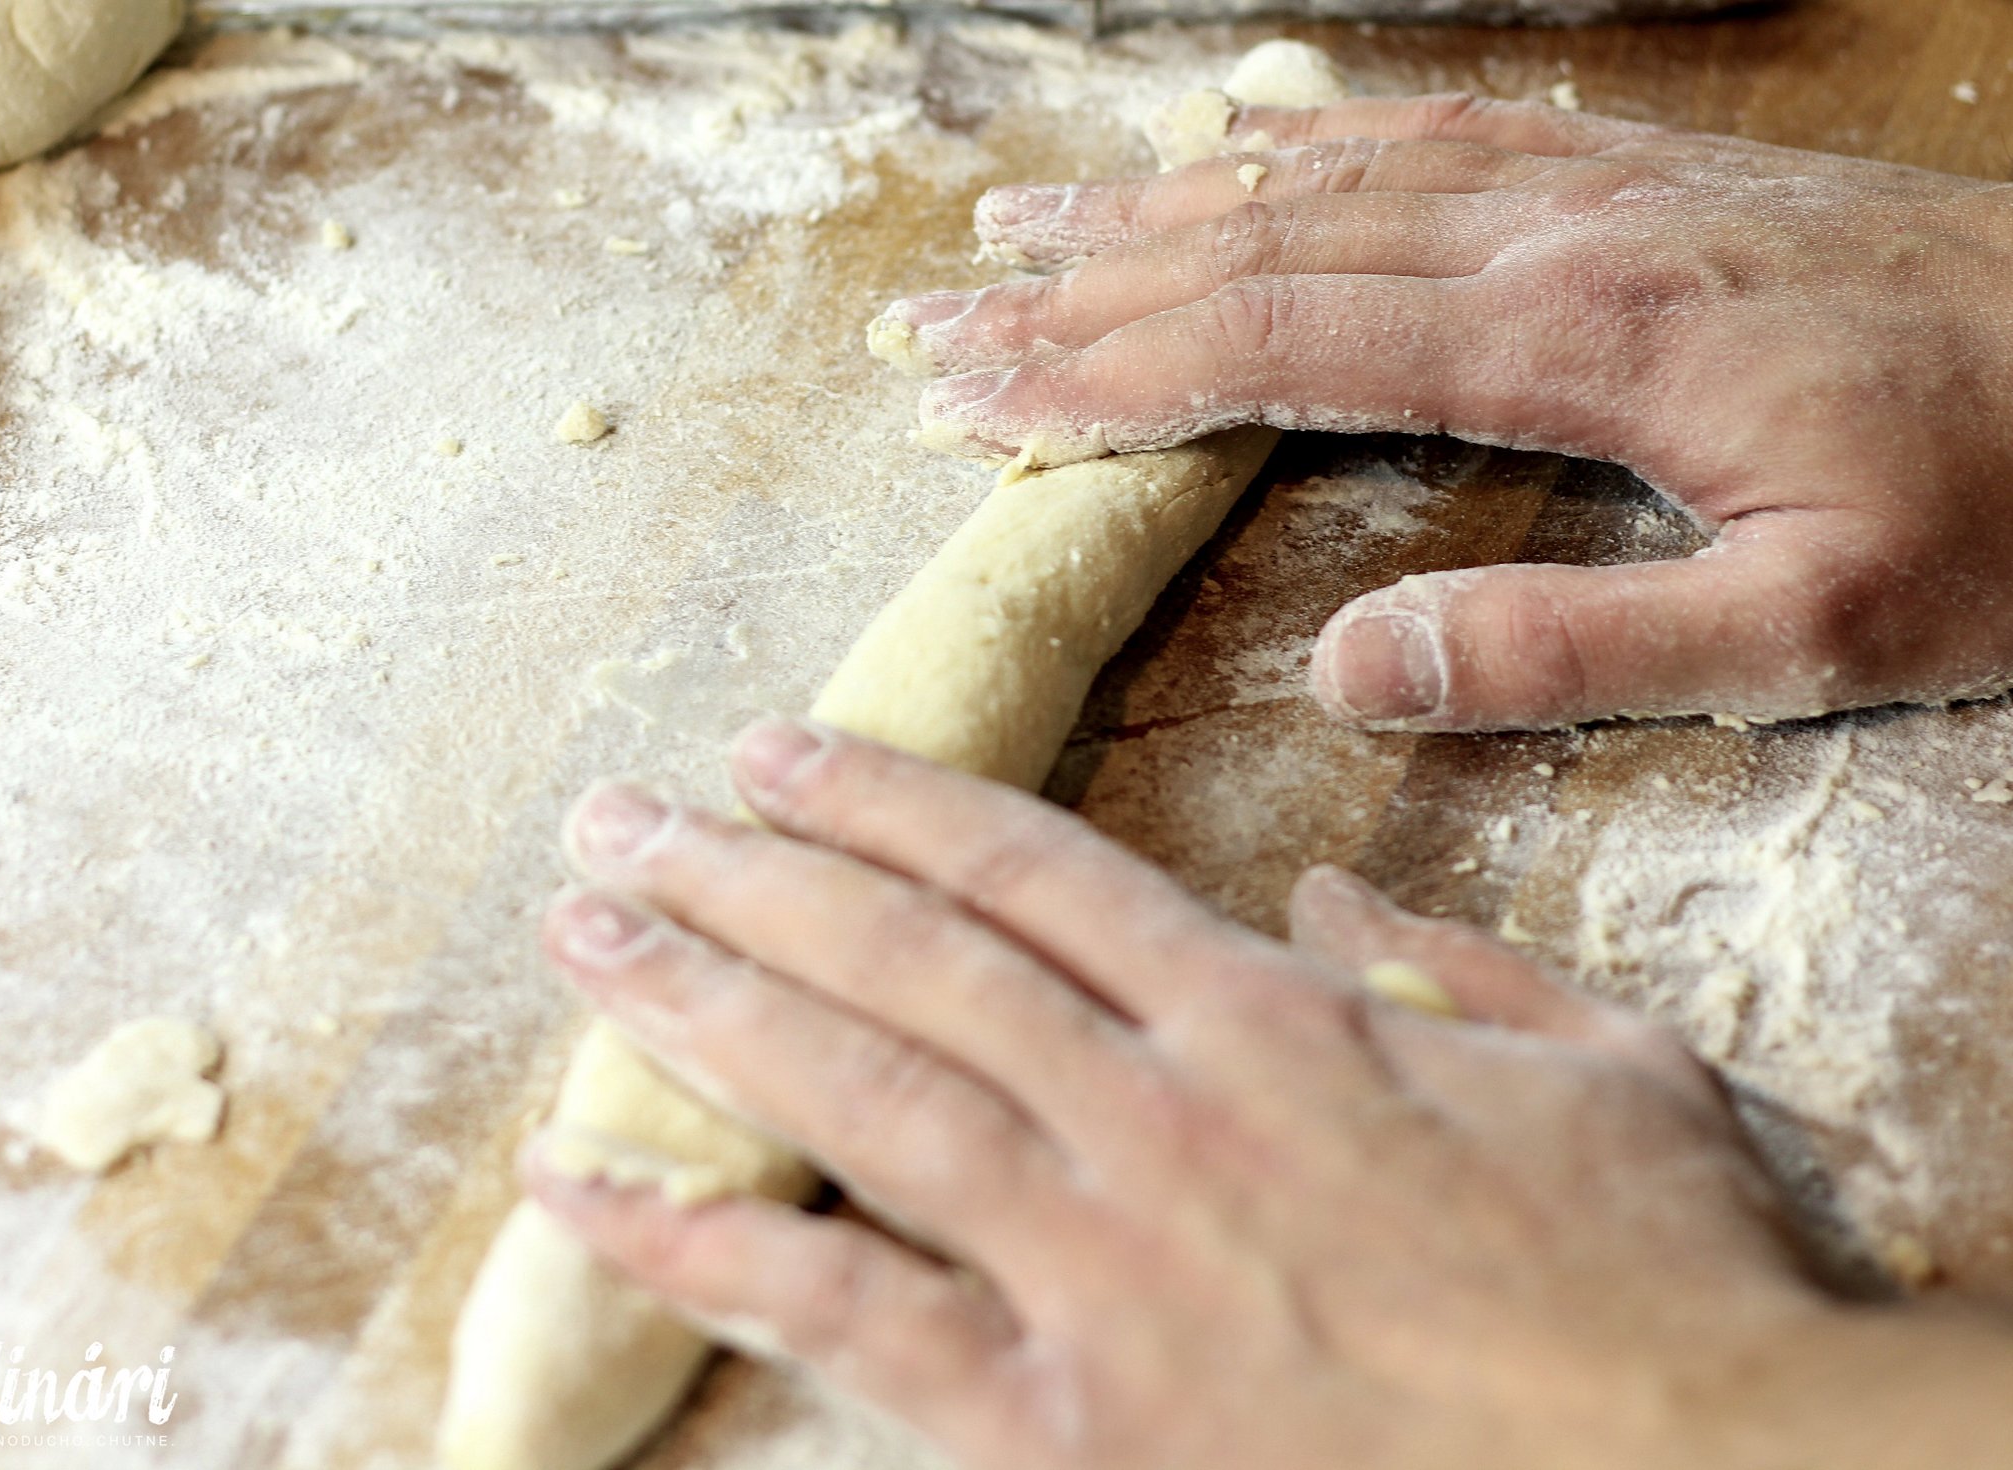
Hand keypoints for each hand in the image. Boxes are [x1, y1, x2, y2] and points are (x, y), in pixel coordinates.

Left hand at [523, 719, 2012, 1469]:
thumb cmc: (1665, 1285)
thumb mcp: (1605, 1065)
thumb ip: (1451, 960)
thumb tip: (1324, 895)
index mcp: (1268, 1018)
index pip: (1027, 868)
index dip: (883, 799)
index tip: (776, 753)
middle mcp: (1152, 1112)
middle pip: (904, 956)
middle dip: (745, 872)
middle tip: (619, 817)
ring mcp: (1095, 1262)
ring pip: (854, 1090)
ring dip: (698, 999)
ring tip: (583, 930)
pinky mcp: (1061, 1419)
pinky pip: (838, 1314)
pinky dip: (694, 1248)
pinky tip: (576, 1195)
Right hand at [880, 96, 2012, 730]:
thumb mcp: (1822, 632)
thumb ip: (1577, 648)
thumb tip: (1351, 669)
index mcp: (1581, 340)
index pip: (1283, 342)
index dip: (1111, 369)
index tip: (979, 392)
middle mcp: (1562, 230)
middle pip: (1265, 241)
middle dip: (1081, 286)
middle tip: (931, 316)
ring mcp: (1601, 184)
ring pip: (1327, 171)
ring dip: (1156, 202)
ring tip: (1021, 222)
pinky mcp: (1644, 175)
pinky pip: (1433, 128)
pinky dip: (1304, 132)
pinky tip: (1236, 134)